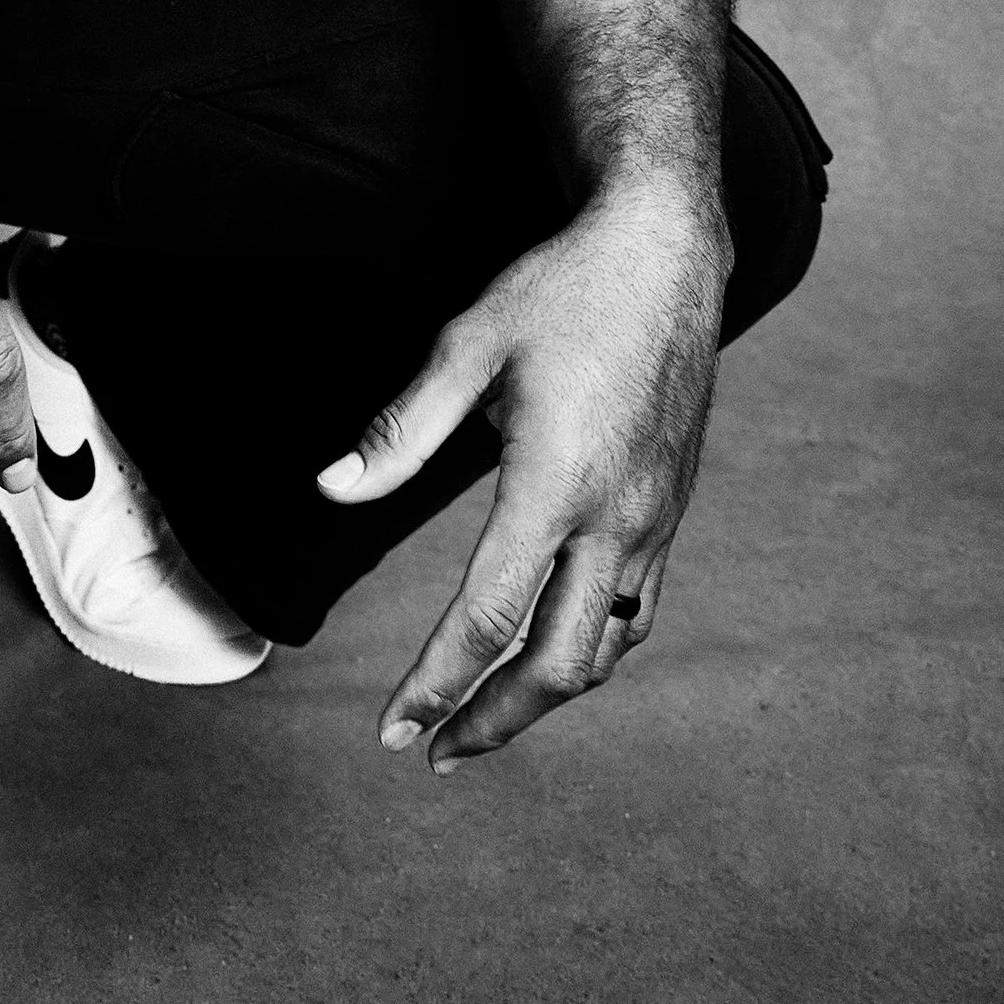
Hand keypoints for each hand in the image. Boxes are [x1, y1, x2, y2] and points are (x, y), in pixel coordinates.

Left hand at [317, 182, 729, 766]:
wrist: (664, 252)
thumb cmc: (561, 291)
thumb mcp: (467, 345)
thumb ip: (400, 430)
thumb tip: (332, 489)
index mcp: (556, 486)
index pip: (487, 619)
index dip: (434, 685)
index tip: (394, 732)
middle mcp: (615, 518)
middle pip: (557, 664)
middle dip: (493, 722)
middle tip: (434, 751)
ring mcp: (653, 517)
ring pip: (606, 647)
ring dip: (545, 696)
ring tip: (487, 717)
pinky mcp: (671, 506)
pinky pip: (638, 608)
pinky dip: (593, 647)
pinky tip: (557, 646)